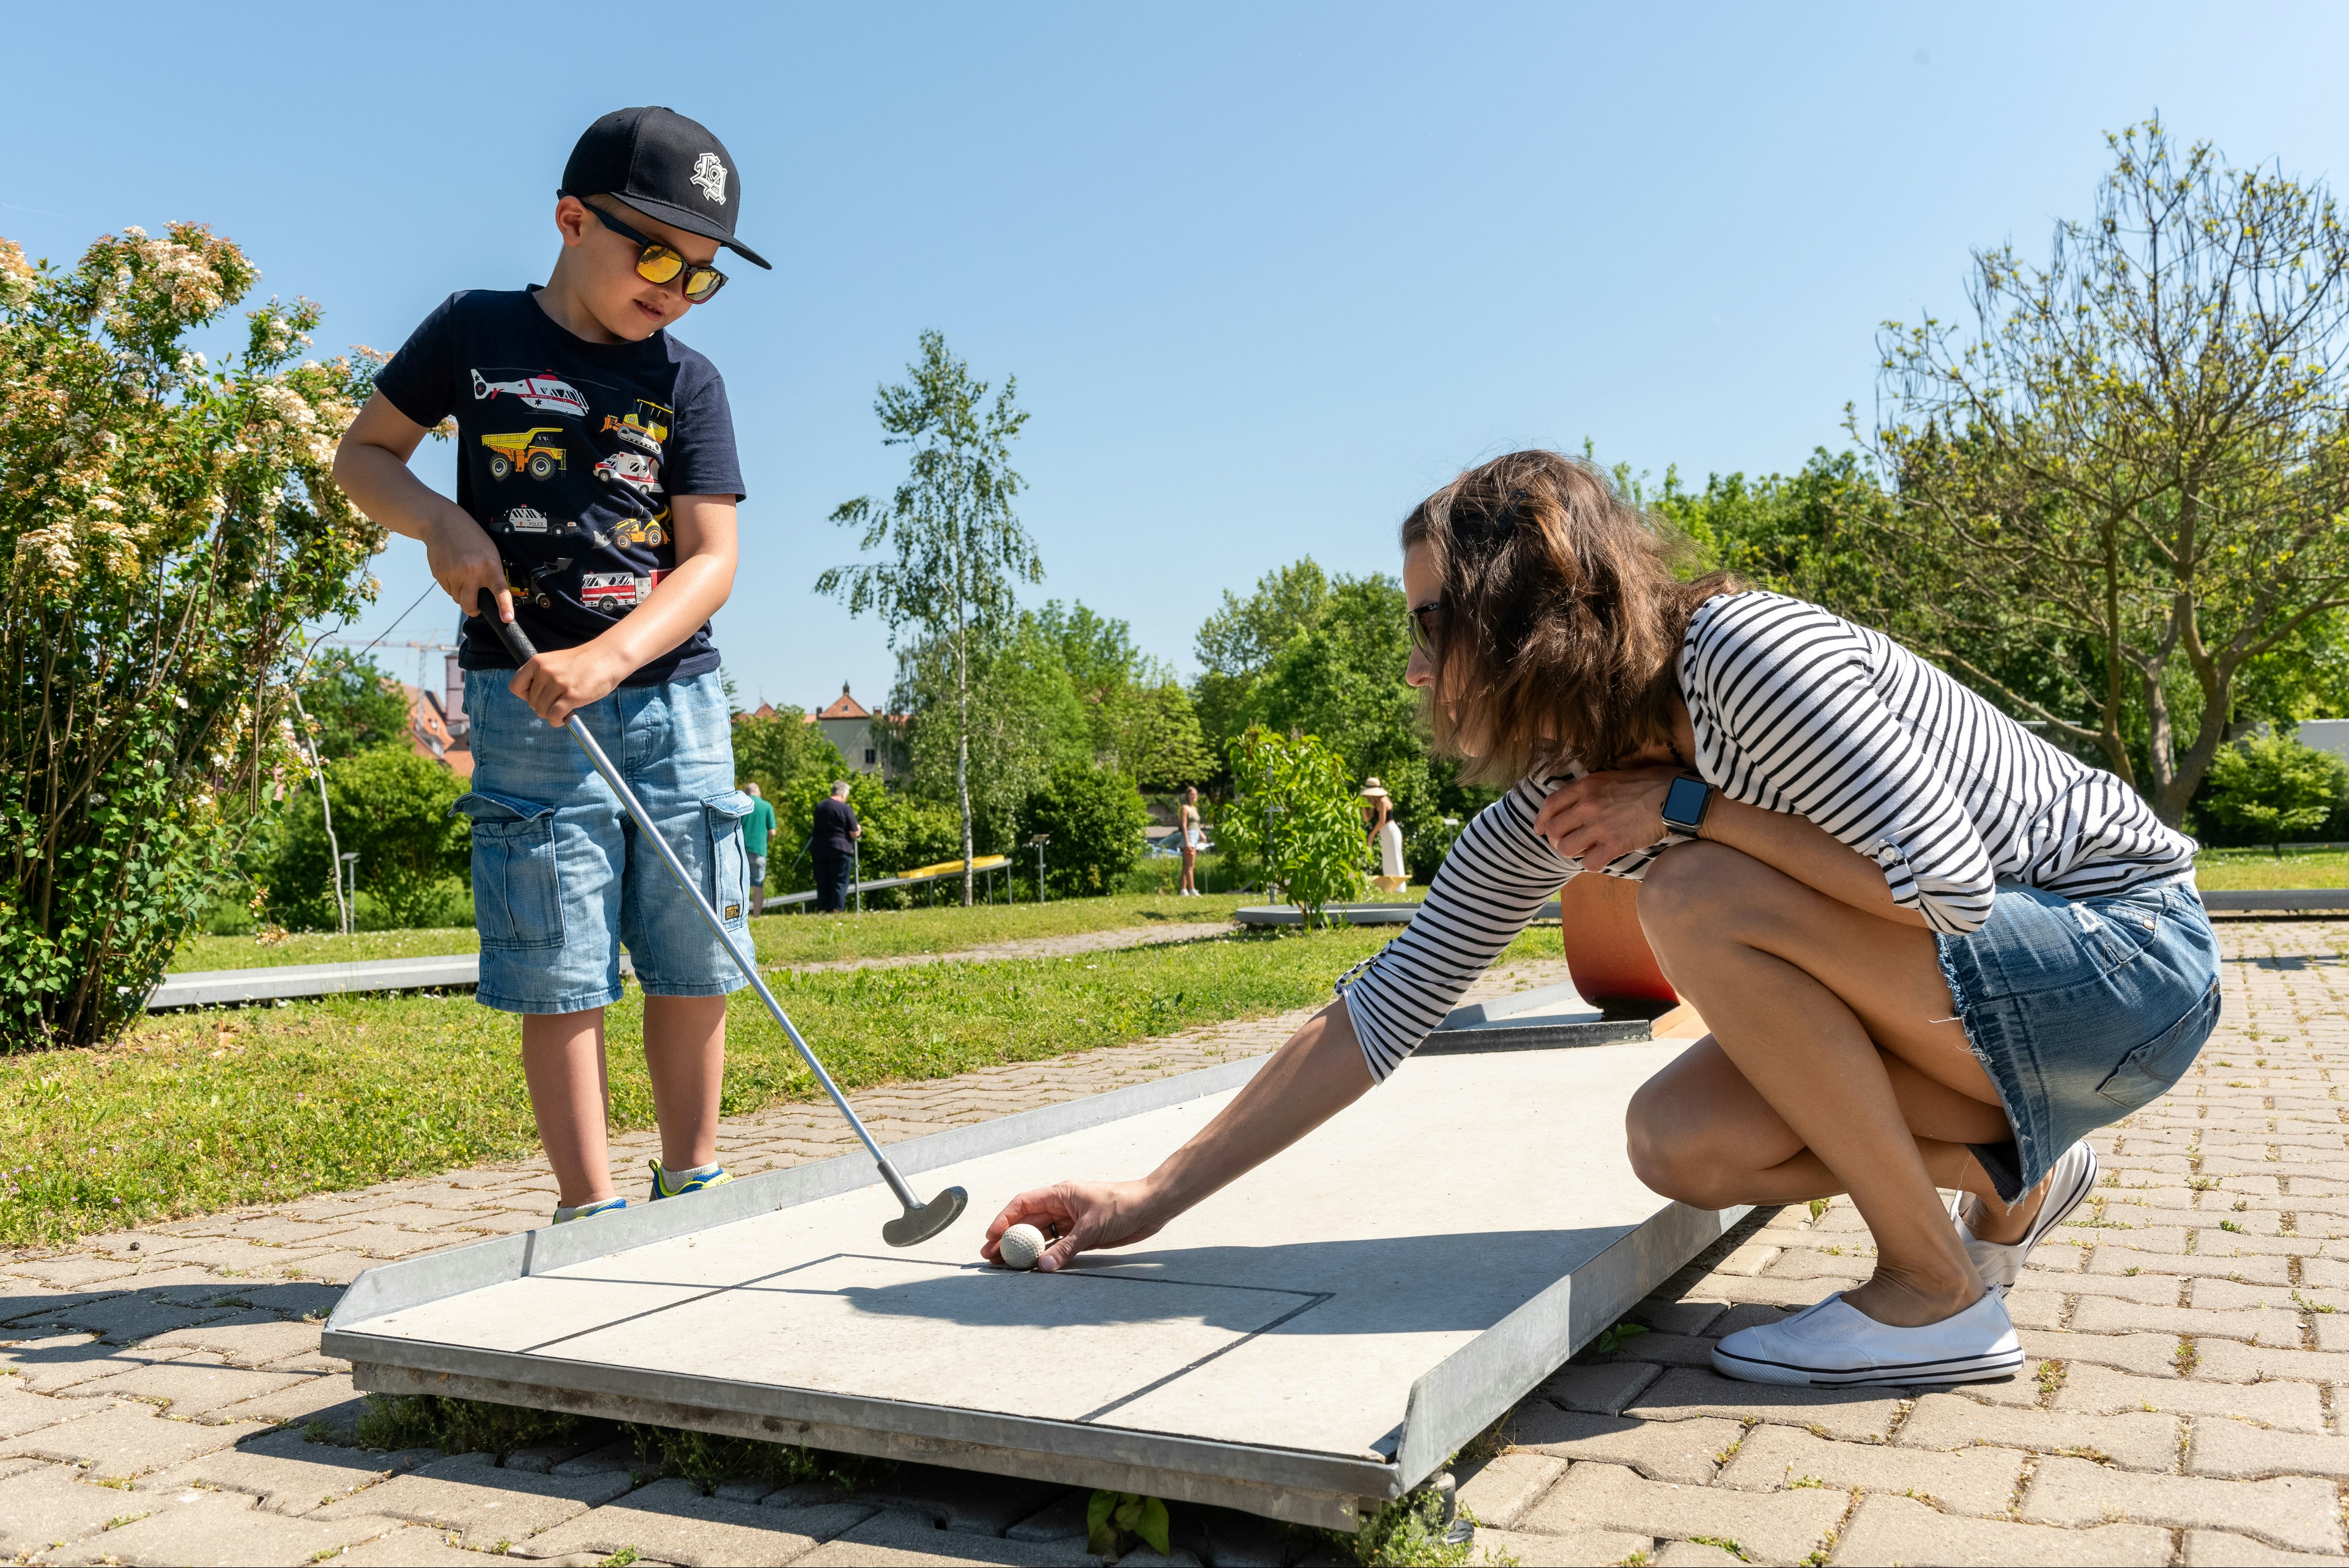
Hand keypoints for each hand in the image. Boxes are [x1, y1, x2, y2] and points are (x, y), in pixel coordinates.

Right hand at [423, 507, 512, 625]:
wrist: (443, 523)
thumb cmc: (470, 537)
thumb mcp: (489, 551)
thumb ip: (491, 572)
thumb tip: (489, 594)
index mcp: (489, 565)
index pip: (499, 590)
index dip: (504, 606)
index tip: (506, 618)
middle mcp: (471, 572)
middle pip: (470, 605)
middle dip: (473, 609)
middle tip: (476, 607)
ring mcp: (454, 574)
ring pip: (458, 598)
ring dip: (461, 594)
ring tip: (462, 576)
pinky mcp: (440, 575)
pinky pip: (447, 590)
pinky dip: (451, 585)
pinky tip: (453, 570)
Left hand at [509, 642, 629, 727]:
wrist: (608, 657)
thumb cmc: (583, 663)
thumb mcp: (556, 662)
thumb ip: (542, 676)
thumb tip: (534, 699)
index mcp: (538, 662)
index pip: (515, 686)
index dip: (525, 695)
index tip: (539, 695)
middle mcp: (545, 671)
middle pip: (531, 702)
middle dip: (543, 707)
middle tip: (558, 702)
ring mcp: (558, 683)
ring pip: (542, 711)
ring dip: (552, 715)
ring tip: (564, 709)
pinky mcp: (571, 695)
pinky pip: (554, 716)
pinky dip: (557, 721)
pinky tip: (565, 718)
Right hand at [982, 1179, 1165, 1271]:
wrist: (1151, 1208)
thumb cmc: (1123, 1205)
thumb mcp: (1092, 1227)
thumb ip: (1067, 1248)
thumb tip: (1042, 1267)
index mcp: (1060, 1193)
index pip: (1024, 1203)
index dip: (1004, 1219)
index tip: (991, 1237)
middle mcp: (1062, 1206)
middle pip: (1028, 1222)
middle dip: (1009, 1238)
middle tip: (991, 1257)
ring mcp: (1071, 1221)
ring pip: (1041, 1235)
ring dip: (1024, 1249)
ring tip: (1005, 1265)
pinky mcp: (1082, 1235)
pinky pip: (1057, 1245)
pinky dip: (1045, 1255)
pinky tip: (1034, 1266)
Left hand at [1532, 765, 1681, 869]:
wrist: (1674, 795)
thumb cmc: (1646, 783)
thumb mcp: (1610, 777)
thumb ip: (1588, 789)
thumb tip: (1571, 803)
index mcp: (1586, 786)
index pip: (1550, 805)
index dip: (1540, 820)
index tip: (1539, 830)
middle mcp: (1588, 805)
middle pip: (1553, 830)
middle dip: (1556, 839)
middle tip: (1567, 841)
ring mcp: (1600, 826)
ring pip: (1566, 848)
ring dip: (1572, 852)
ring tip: (1584, 849)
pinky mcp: (1615, 844)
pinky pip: (1589, 864)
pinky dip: (1591, 864)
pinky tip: (1600, 858)